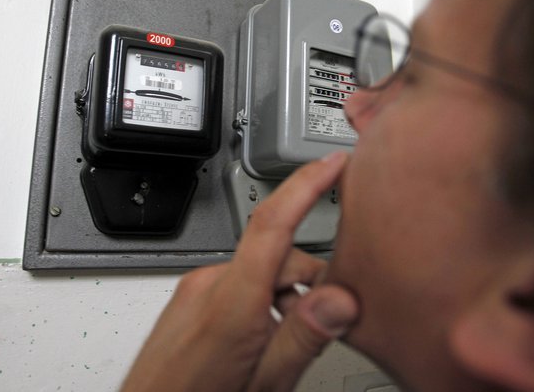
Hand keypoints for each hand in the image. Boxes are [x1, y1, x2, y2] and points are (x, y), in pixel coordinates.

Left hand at [121, 151, 358, 391]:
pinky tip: (262, 336)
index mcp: (232, 301)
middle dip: (308, 280)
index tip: (332, 163)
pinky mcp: (191, 297)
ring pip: (261, 269)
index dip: (305, 185)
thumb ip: (305, 336)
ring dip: (284, 294)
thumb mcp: (266, 382)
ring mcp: (197, 288)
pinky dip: (261, 297)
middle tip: (322, 323)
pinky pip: (240, 280)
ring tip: (284, 343)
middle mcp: (210, 283)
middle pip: (278, 254)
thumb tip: (342, 298)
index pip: (272, 223)